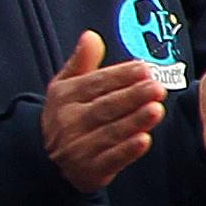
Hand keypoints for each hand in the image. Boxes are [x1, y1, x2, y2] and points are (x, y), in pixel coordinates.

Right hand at [38, 31, 166, 191]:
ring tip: (156, 109)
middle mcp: (69, 121)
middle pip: (105, 107)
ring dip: (134, 121)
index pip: (96, 83)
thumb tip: (90, 36)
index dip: (120, 76)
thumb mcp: (66, 86)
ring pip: (110, 132)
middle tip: (157, 87)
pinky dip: (127, 151)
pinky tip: (144, 140)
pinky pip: (111, 159)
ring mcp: (78, 146)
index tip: (144, 68)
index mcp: (65, 96)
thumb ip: (82, 61)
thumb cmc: (68, 114)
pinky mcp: (90, 169)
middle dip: (132, 97)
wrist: (48, 159)